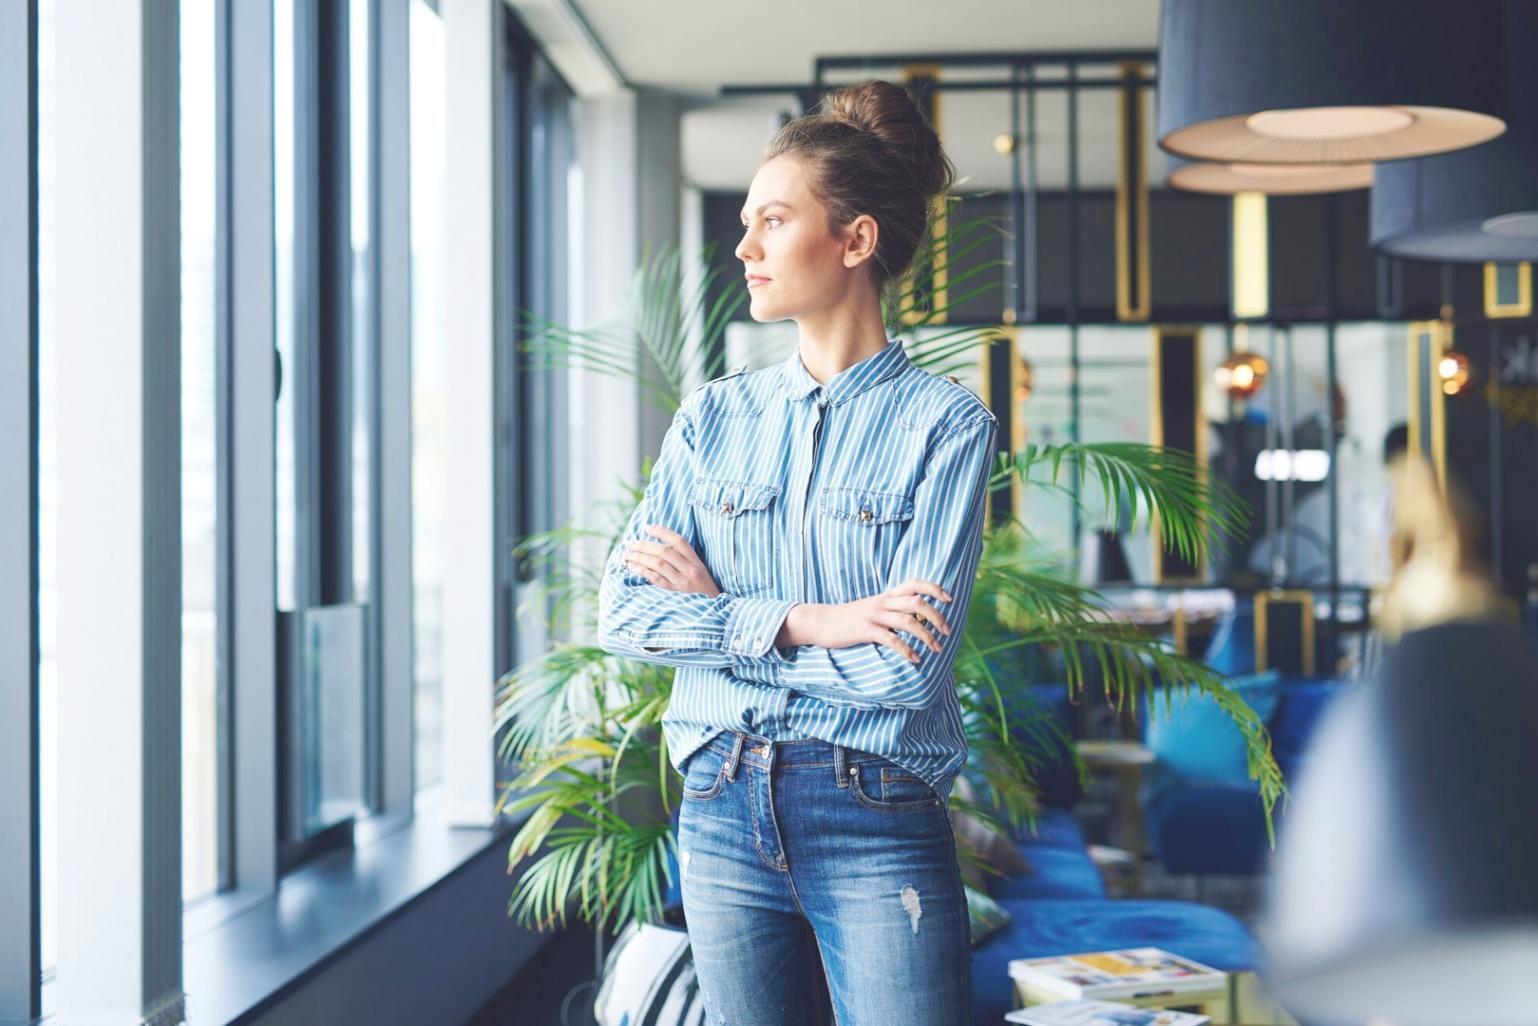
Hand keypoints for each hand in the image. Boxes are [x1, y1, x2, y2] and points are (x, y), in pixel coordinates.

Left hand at [622, 524, 720, 597]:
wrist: (715, 608)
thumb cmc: (702, 587)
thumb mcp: (698, 570)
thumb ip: (683, 558)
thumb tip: (656, 547)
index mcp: (696, 561)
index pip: (678, 541)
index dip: (662, 532)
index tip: (646, 527)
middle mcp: (691, 570)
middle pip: (665, 552)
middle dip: (644, 545)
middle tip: (629, 543)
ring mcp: (683, 582)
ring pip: (659, 565)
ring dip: (640, 558)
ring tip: (627, 555)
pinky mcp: (676, 594)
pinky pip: (657, 580)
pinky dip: (644, 572)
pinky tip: (633, 568)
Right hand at [779, 578, 953, 665]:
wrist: (820, 621)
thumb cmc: (849, 619)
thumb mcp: (872, 609)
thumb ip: (892, 610)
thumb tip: (916, 619)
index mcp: (886, 596)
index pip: (914, 583)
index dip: (934, 589)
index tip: (949, 599)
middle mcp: (882, 602)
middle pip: (916, 602)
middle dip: (936, 616)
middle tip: (947, 631)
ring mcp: (874, 616)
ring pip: (907, 621)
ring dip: (926, 635)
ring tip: (937, 648)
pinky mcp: (865, 630)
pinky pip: (891, 639)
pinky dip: (906, 649)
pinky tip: (915, 659)